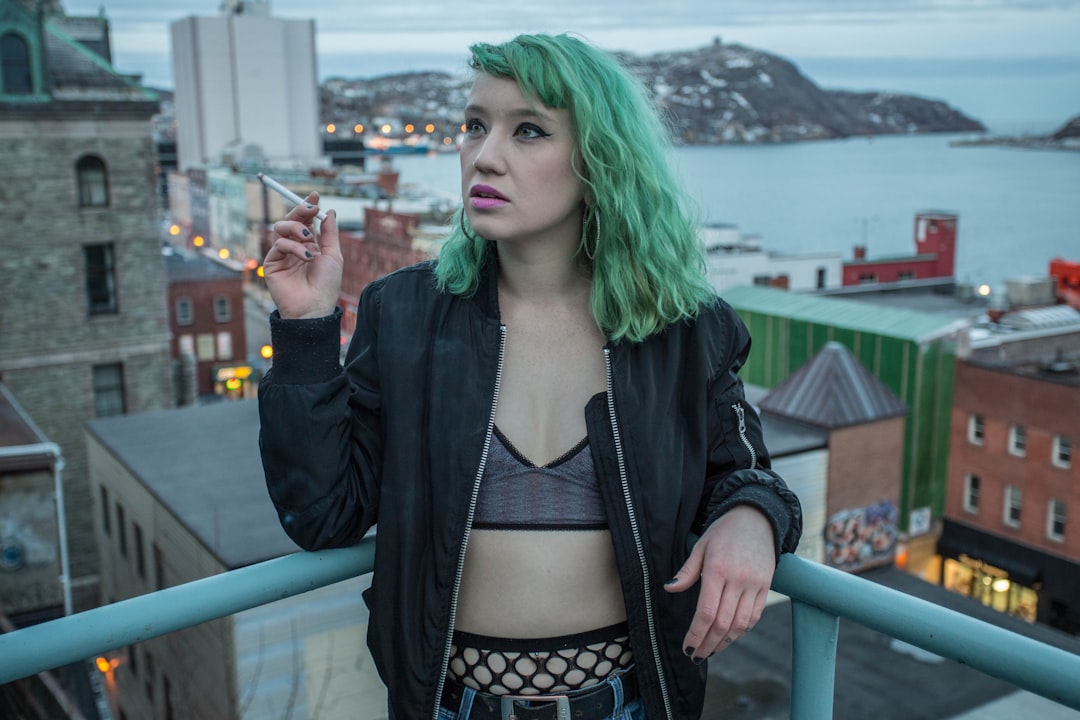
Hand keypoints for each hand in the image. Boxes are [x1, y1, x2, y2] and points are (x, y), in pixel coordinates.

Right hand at [263, 192, 342, 318]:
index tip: (316, 195)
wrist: (314, 307)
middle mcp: (294, 247)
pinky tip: (306, 257)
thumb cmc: (326, 285)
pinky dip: (294, 246)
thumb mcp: (333, 255)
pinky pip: (279, 243)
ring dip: (297, 228)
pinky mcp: (272, 262)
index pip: (306, 220)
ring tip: (310, 240)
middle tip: (311, 207)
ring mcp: (282, 254)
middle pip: (291, 219)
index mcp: (310, 245)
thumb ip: (330, 233)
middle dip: (301, 210)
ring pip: (281, 227)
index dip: (308, 206)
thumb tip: (329, 211)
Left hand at [664, 505, 775, 661]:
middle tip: (696, 655)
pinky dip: (742, 630)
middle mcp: (739, 580)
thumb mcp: (701, 546)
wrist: (756, 519)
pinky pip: (755, 616)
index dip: (696, 634)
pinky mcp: (766, 587)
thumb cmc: (724, 532)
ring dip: (725, 642)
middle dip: (708, 644)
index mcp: (718, 570)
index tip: (687, 647)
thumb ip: (687, 571)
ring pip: (741, 624)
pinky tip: (730, 636)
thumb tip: (669, 589)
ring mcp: (755, 585)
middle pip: (723, 623)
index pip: (707, 612)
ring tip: (711, 649)